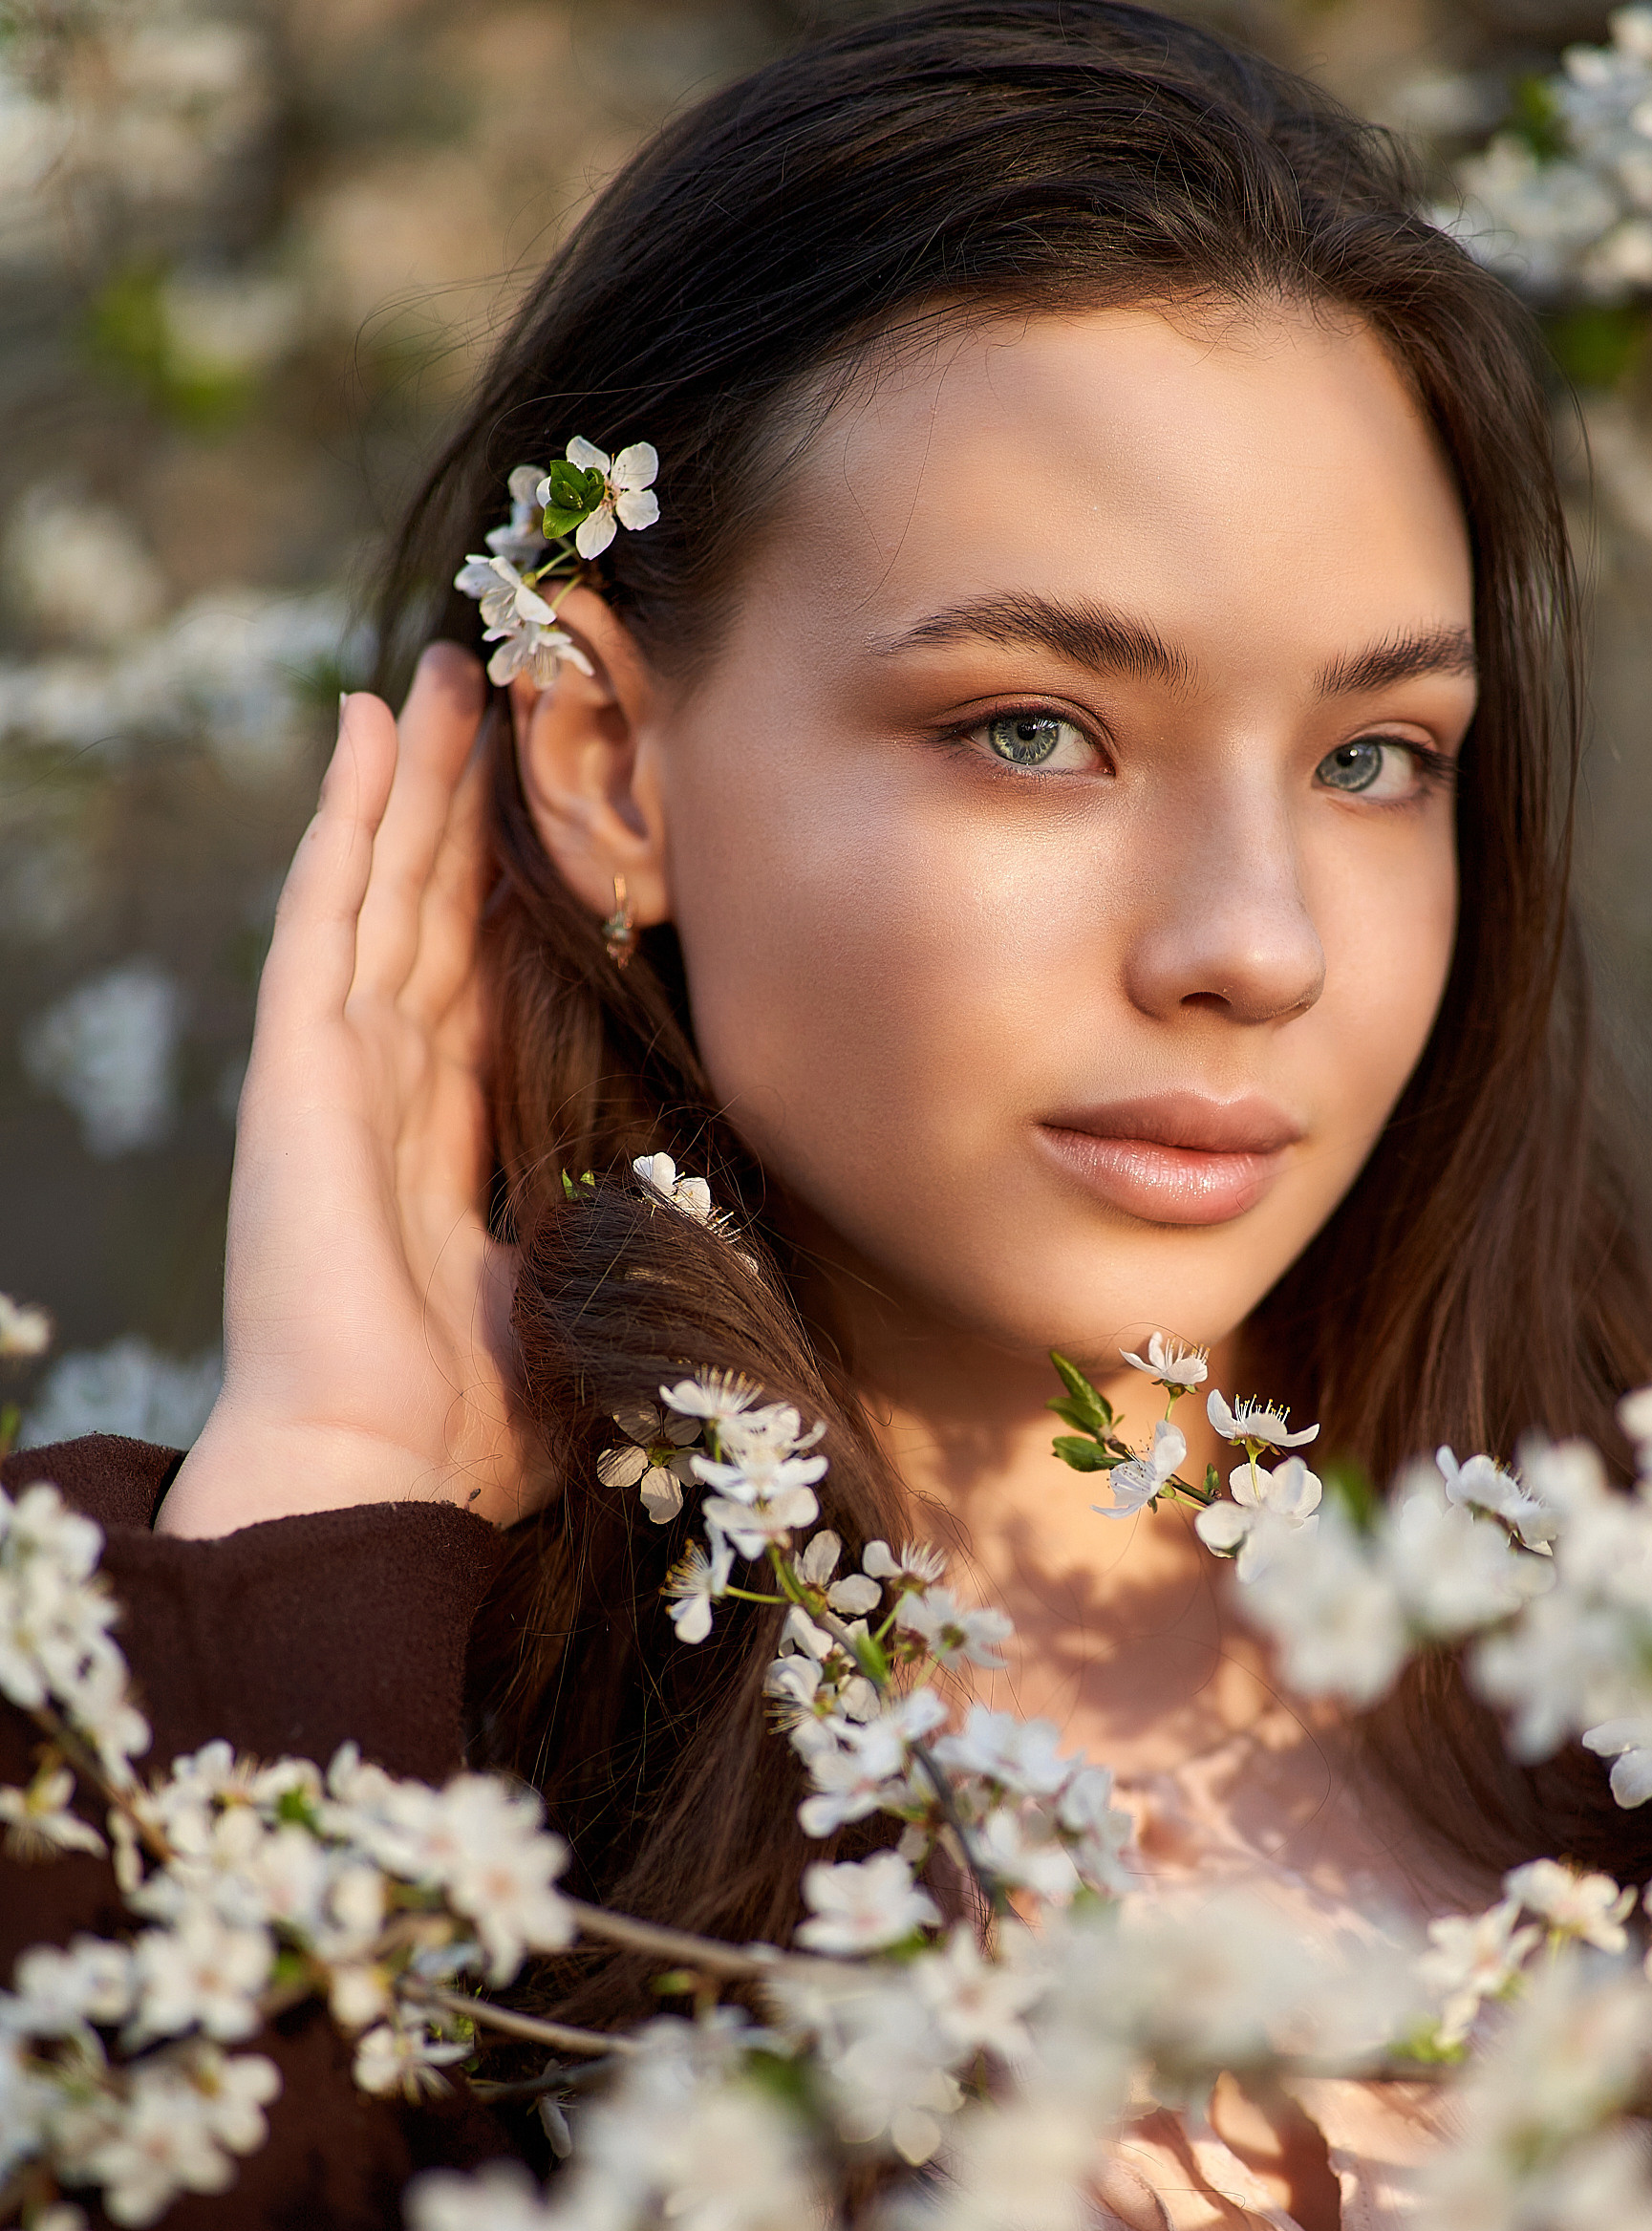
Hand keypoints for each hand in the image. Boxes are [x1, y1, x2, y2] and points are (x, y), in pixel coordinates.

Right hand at [160, 647, 553, 1537]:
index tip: (550, 804)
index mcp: (443, 1143)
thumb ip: (600, 1220)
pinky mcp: (299, 1063)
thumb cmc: (479, 1426)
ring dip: (410, 778)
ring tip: (437, 675)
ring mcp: (334, 1069)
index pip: (480, 981)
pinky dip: (348, 819)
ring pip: (382, 885)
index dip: (507, 888)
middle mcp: (385, 1090)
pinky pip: (328, 911)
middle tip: (494, 689)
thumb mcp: (570, 1290)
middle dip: (459, 803)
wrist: (380, 1471)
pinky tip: (367, 732)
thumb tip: (687, 1204)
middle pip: (430, 910)